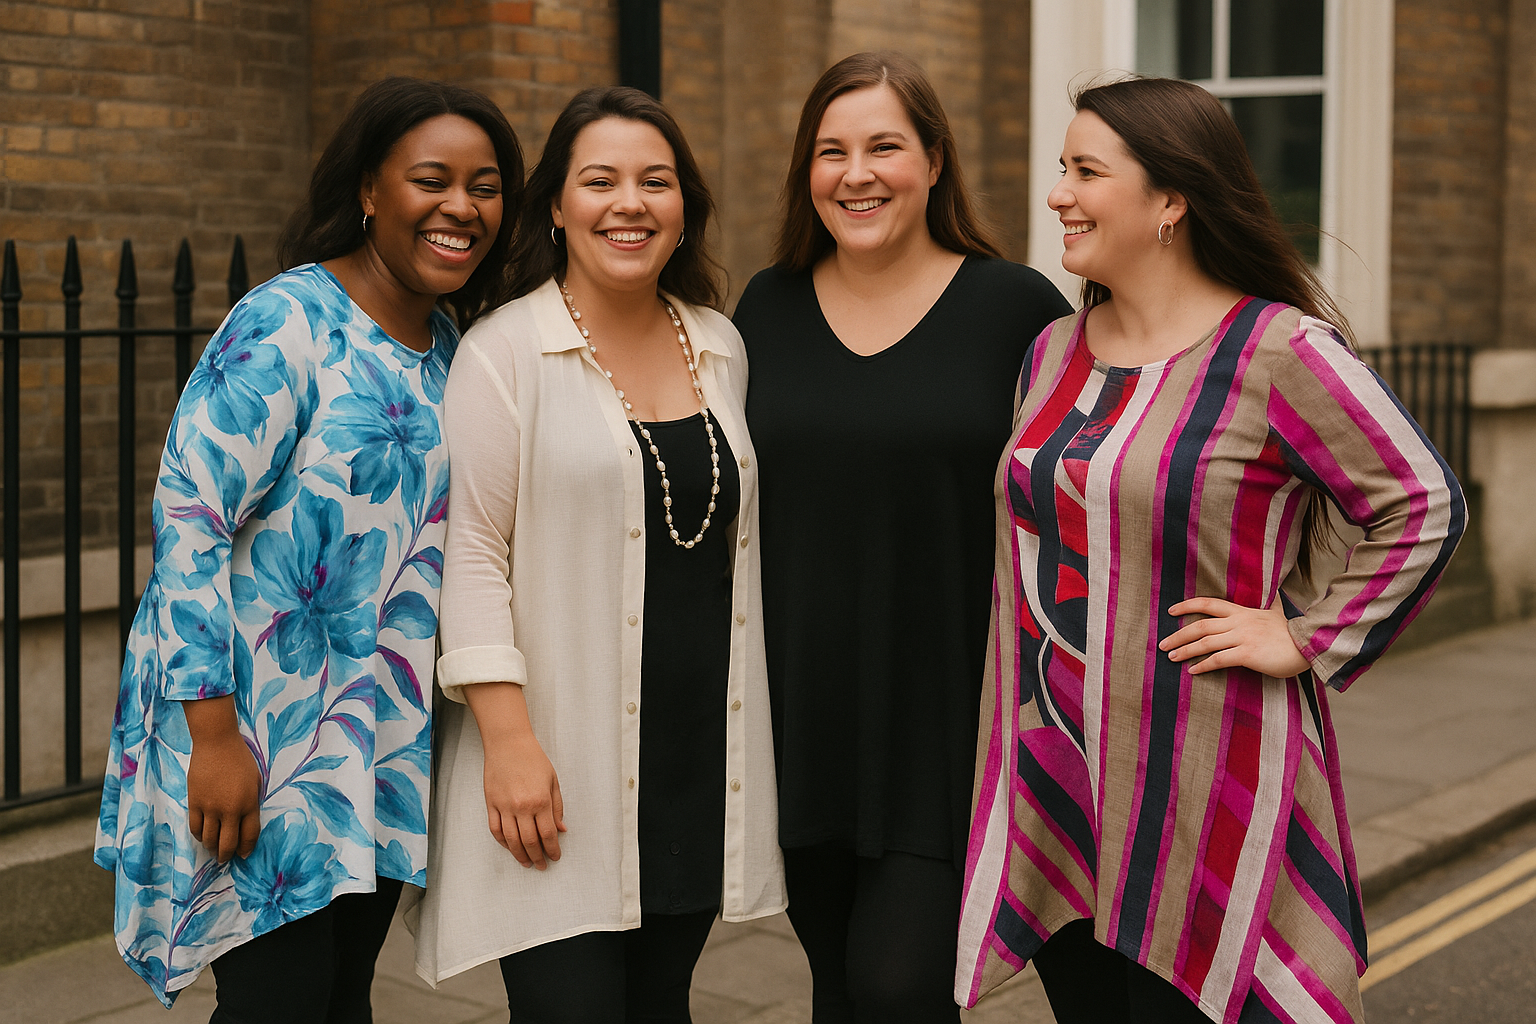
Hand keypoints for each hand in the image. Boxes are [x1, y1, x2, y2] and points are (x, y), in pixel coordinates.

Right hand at [182, 696, 261, 862]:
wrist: (216, 742)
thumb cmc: (240, 758)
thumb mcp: (255, 780)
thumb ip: (252, 802)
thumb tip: (247, 822)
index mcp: (249, 803)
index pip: (249, 835)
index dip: (247, 848)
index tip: (244, 855)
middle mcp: (230, 809)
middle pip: (228, 843)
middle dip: (227, 855)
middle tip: (226, 859)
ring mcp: (210, 807)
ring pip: (209, 838)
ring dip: (212, 848)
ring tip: (214, 850)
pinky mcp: (194, 802)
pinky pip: (195, 827)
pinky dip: (198, 836)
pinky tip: (203, 836)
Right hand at [481, 730, 565, 869]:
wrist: (508, 744)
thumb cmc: (533, 759)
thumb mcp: (553, 781)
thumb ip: (557, 807)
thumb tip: (561, 830)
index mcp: (541, 801)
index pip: (548, 834)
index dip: (552, 849)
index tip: (555, 856)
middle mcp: (522, 807)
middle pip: (530, 841)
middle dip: (538, 857)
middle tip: (542, 865)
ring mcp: (504, 806)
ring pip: (511, 840)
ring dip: (520, 855)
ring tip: (527, 862)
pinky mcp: (491, 804)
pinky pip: (495, 830)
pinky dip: (503, 842)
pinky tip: (510, 847)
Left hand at [1159, 597, 1309, 677]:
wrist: (1311, 644)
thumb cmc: (1293, 633)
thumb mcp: (1275, 614)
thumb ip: (1264, 610)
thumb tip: (1270, 602)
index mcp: (1242, 612)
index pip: (1208, 604)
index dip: (1187, 605)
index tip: (1170, 611)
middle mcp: (1239, 622)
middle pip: (1200, 625)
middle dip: (1178, 634)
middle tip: (1162, 643)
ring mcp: (1242, 638)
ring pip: (1205, 643)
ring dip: (1185, 650)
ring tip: (1171, 657)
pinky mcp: (1247, 654)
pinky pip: (1219, 660)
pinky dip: (1203, 665)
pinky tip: (1192, 671)